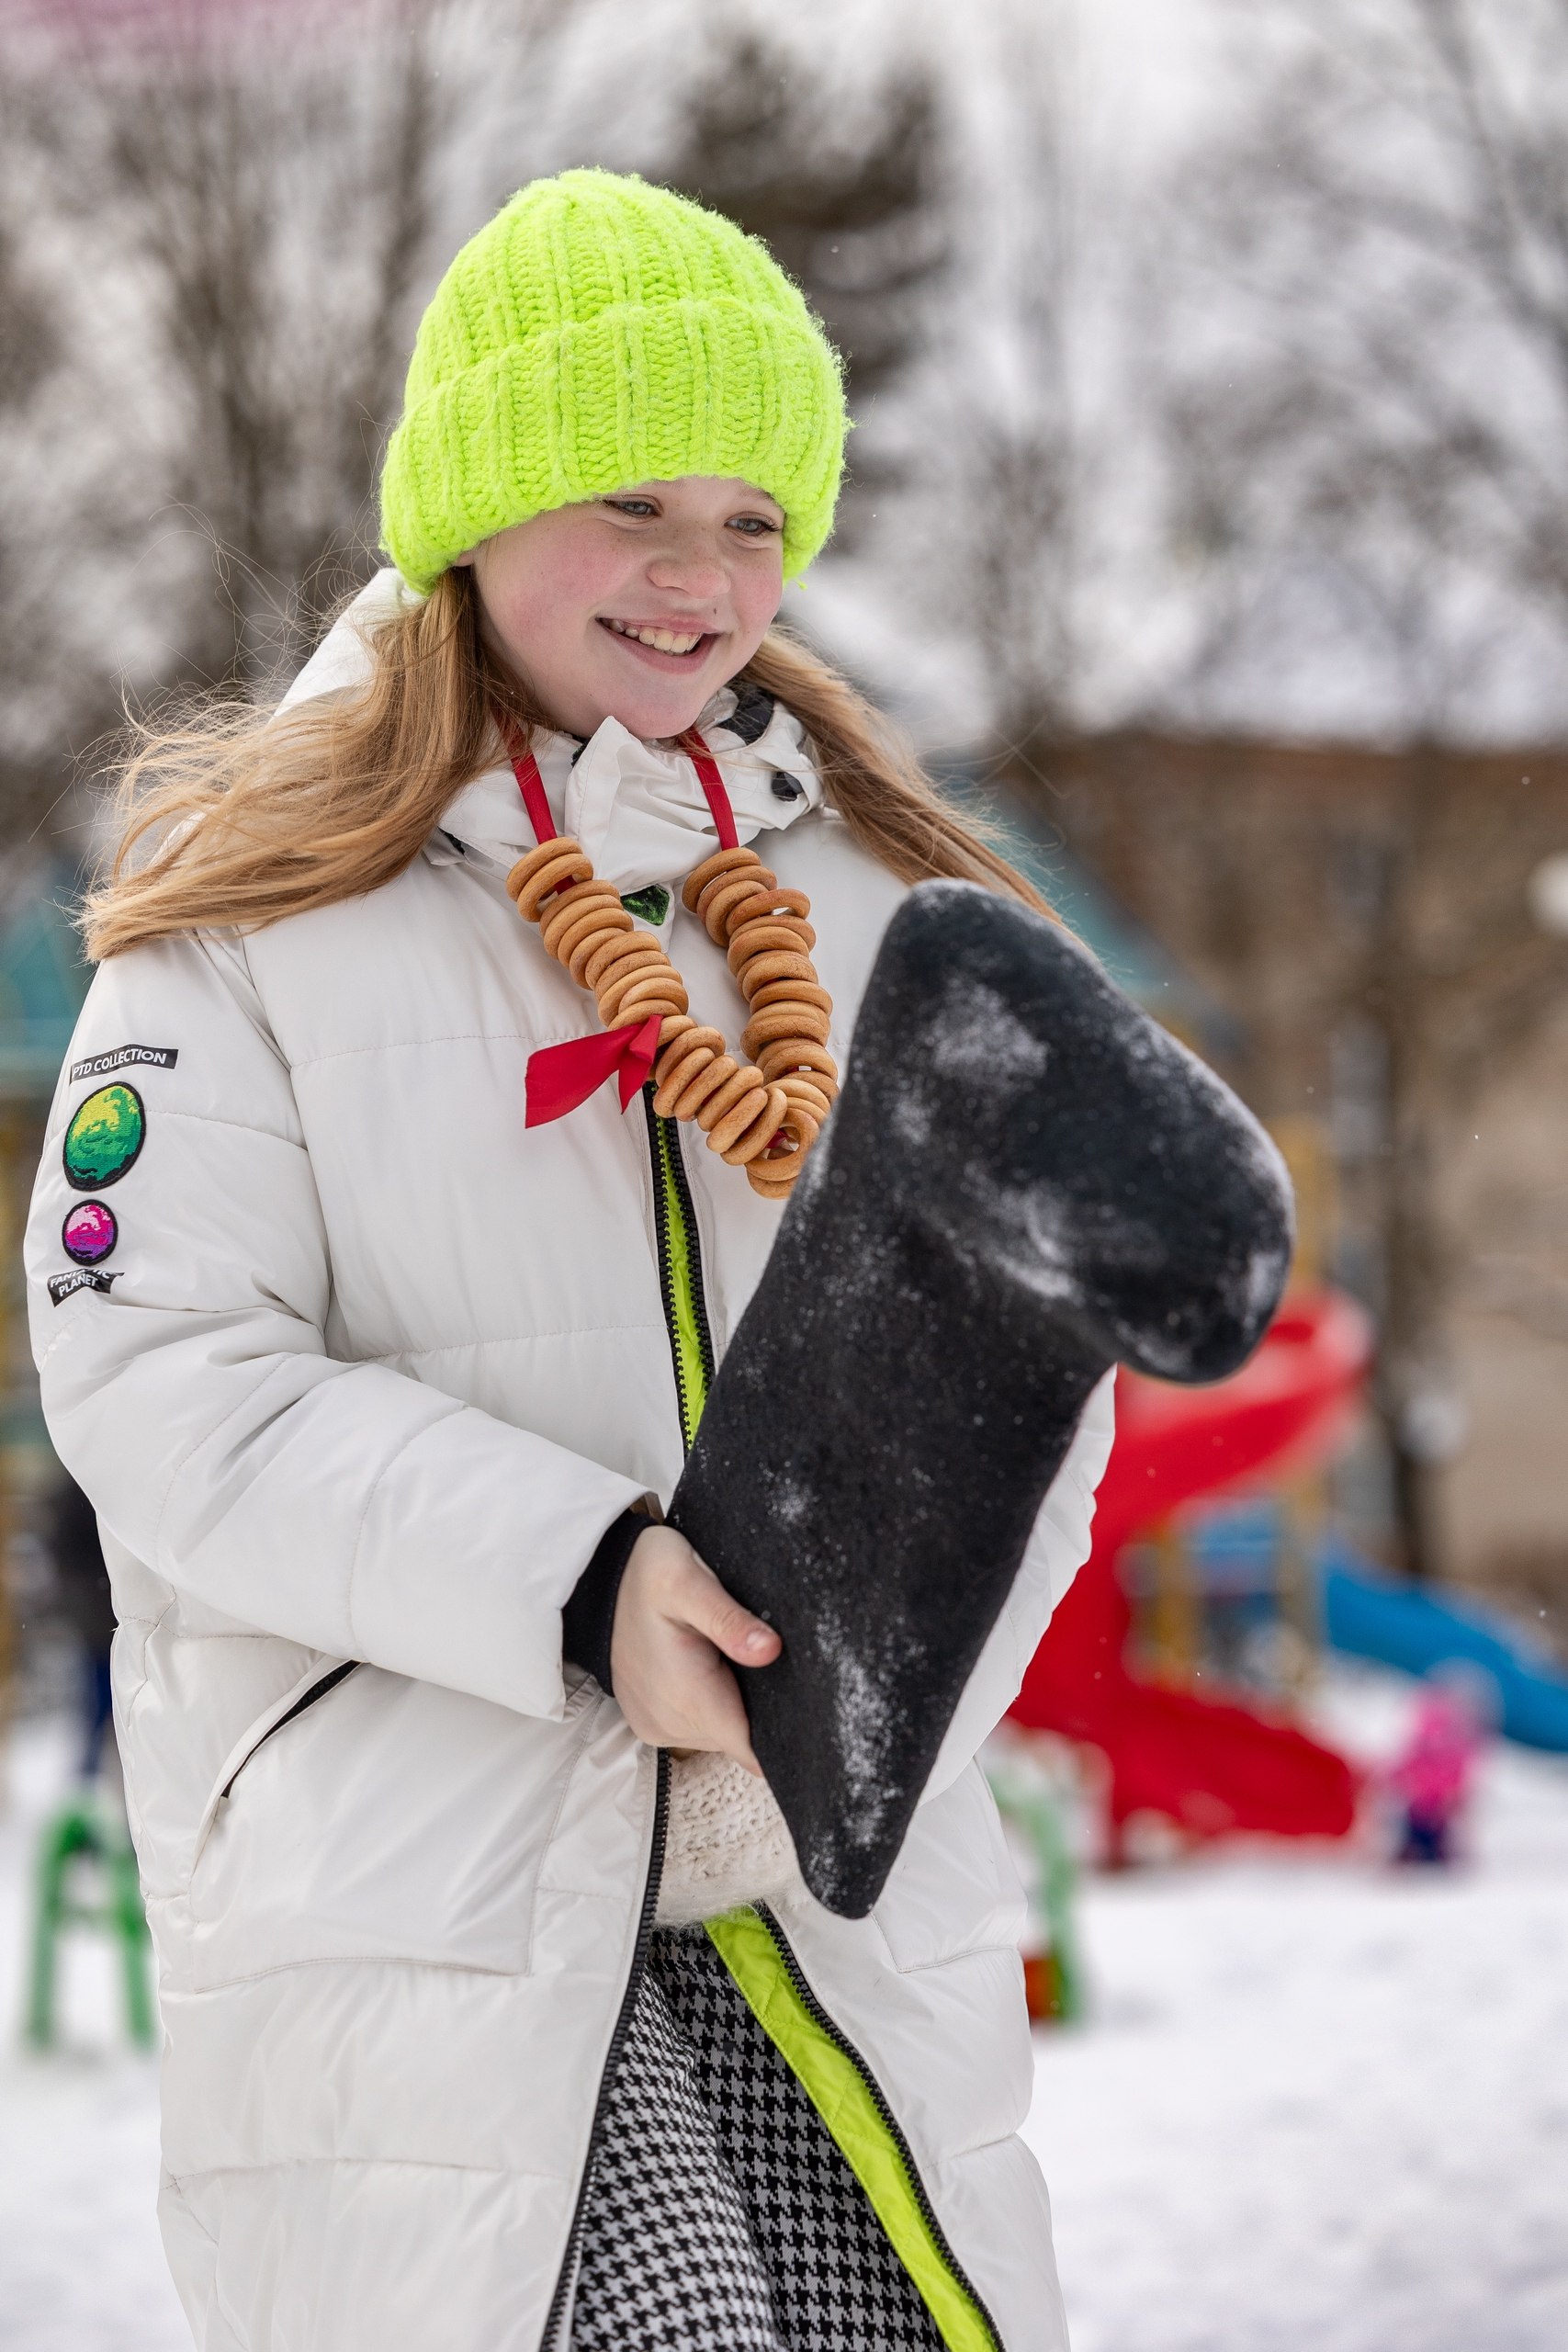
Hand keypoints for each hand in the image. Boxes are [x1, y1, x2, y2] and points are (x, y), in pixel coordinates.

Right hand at [609, 1523, 781, 1773]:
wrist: (597, 1578)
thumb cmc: (647, 1572)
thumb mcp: (688, 1580)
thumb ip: (729, 1619)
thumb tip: (770, 1651)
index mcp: (687, 1700)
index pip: (754, 1749)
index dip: (787, 1733)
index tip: (809, 1704)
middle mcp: (670, 1726)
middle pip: (744, 1740)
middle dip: (766, 1708)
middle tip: (771, 1656)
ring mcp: (659, 1728)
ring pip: (724, 1734)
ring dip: (739, 1703)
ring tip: (740, 1656)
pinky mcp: (653, 1723)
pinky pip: (701, 1727)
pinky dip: (716, 1703)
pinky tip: (717, 1667)